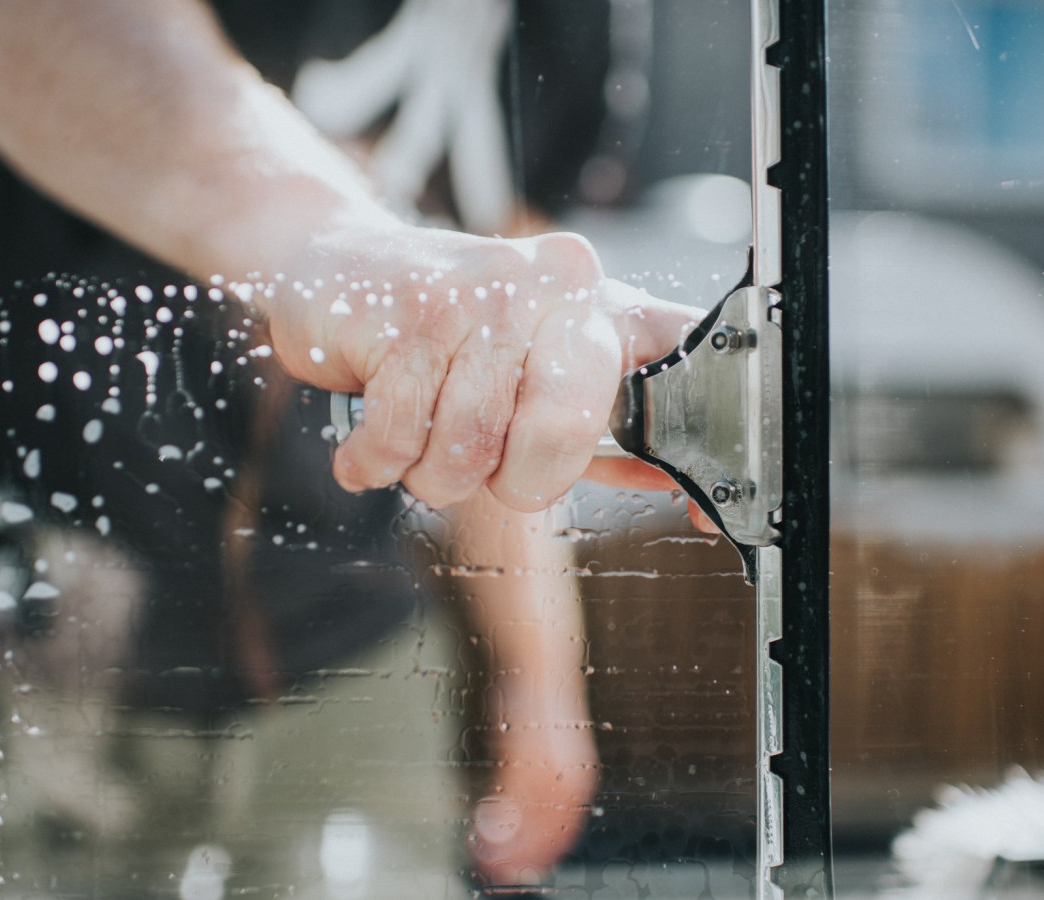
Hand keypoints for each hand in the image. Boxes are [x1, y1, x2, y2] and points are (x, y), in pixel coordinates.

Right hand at [263, 221, 700, 510]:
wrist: (337, 265)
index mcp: (599, 301)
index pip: (676, 357)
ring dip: (433, 473)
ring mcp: (481, 293)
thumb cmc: (450, 334)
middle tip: (485, 462)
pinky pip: (399, 438)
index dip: (696, 443)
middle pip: (560, 434)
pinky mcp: (408, 310)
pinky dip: (376, 461)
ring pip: (468, 447)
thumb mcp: (536, 371)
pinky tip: (373, 438)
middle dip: (514, 479)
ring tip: (420, 433)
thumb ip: (603, 424)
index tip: (707, 516)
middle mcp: (553, 285)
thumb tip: (669, 480)